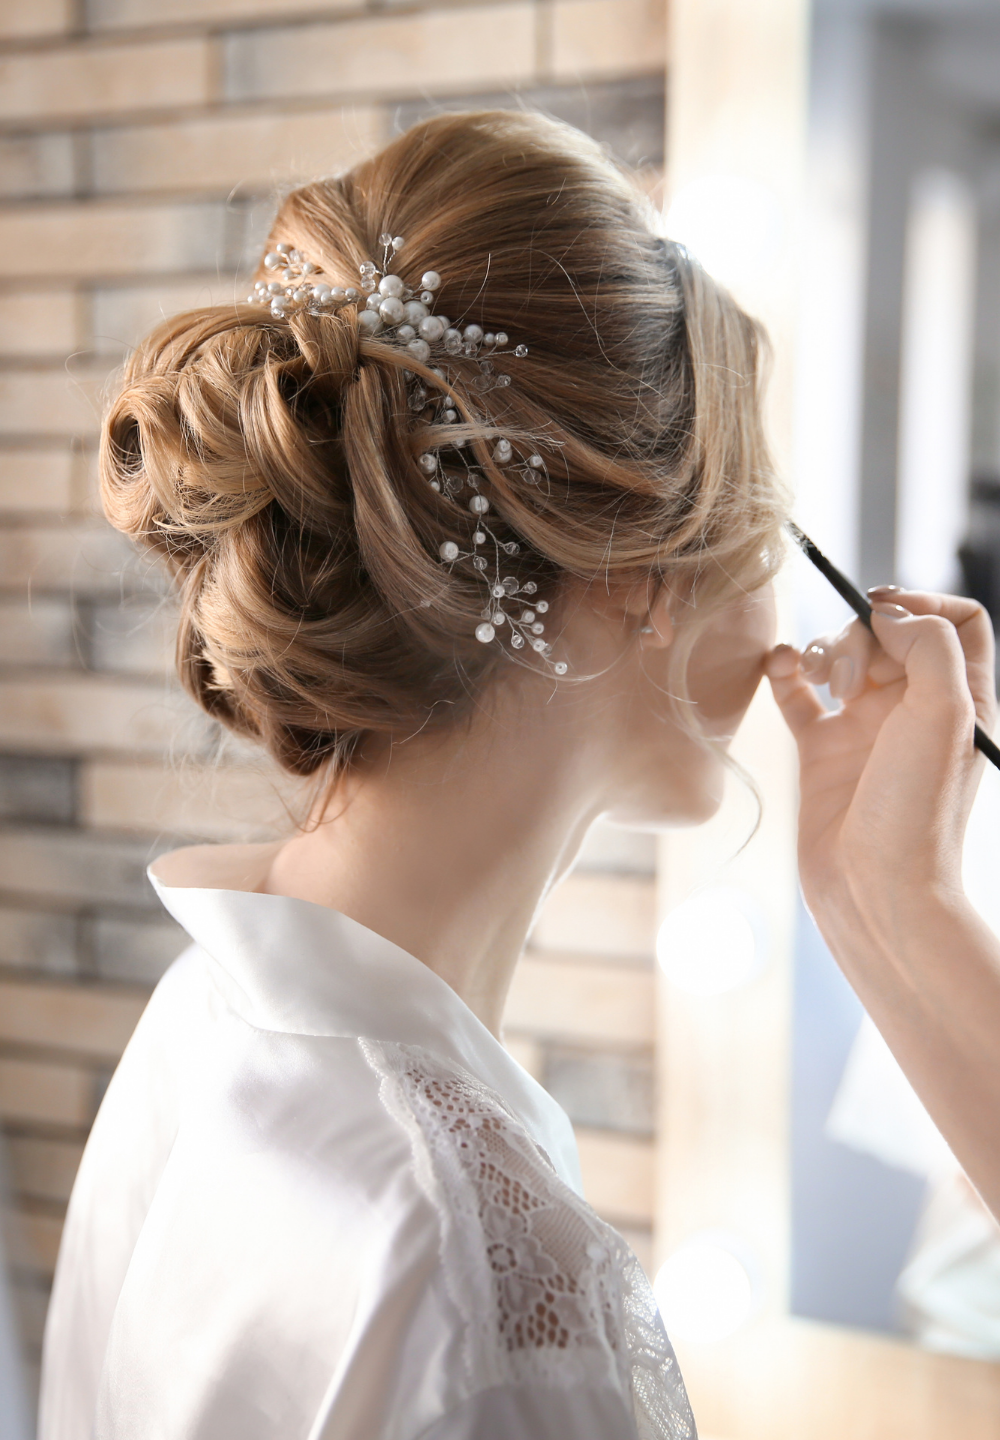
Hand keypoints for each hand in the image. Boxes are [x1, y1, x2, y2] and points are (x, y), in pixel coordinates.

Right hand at [764, 589, 996, 939]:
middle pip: (889, 633)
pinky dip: (785, 670)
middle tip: (849, 678)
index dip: (921, 602)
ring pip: (843, 656)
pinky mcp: (822, 752)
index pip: (956, 620)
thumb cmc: (918, 811)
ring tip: (822, 684)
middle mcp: (917, 709)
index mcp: (962, 699)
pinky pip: (798, 693)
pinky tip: (778, 667)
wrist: (876, 889)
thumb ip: (928, 646)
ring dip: (825, 650)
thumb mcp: (945, 713)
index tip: (883, 614)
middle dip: (861, 636)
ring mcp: (867, 729)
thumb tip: (885, 614)